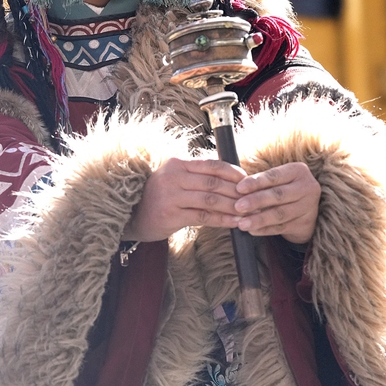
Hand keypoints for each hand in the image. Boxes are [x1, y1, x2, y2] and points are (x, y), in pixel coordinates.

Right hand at [127, 158, 246, 241]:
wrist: (131, 215)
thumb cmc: (159, 197)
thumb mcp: (174, 178)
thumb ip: (197, 175)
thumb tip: (231, 177)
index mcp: (177, 163)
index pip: (212, 164)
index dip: (233, 172)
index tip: (248, 181)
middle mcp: (173, 177)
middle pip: (213, 182)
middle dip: (237, 191)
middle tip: (254, 199)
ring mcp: (171, 196)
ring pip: (211, 199)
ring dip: (233, 206)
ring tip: (249, 212)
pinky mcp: (171, 215)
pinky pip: (204, 216)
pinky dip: (222, 219)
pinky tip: (235, 222)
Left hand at [234, 162, 320, 244]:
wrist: (307, 208)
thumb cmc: (284, 188)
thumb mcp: (278, 180)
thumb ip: (261, 182)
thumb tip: (238, 190)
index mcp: (298, 171)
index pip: (274, 176)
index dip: (256, 182)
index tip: (239, 188)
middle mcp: (307, 187)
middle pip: (278, 195)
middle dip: (256, 201)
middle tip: (238, 206)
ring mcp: (307, 207)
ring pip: (280, 214)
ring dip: (259, 219)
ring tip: (243, 223)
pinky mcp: (304, 224)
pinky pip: (281, 228)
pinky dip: (265, 230)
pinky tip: (253, 230)